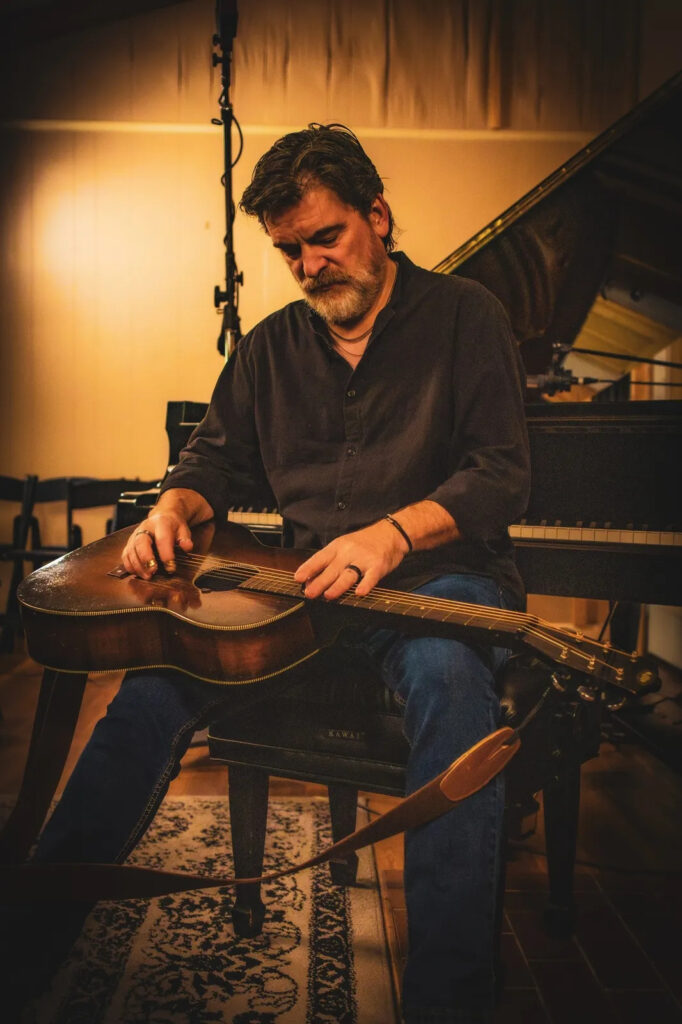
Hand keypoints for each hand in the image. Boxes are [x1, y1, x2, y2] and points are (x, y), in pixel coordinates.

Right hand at [121, 511, 193, 578]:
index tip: (171, 568)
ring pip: (131, 550)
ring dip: (138, 565)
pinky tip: (138, 573)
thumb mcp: (183, 530)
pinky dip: (130, 566)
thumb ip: (185, 539)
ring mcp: (135, 535)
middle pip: (140, 542)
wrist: (163, 517)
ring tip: (147, 576)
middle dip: (146, 558)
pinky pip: (125, 555)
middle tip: (153, 572)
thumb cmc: (173, 526)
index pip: (162, 539)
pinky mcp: (129, 543)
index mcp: (160, 523)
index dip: (166, 554)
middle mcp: (144, 528)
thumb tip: (187, 547)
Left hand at [293, 519, 407, 599]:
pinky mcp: (378, 565)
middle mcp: (349, 552)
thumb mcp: (344, 546)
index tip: (298, 578)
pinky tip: (359, 592)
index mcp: (338, 547)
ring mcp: (364, 559)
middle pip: (332, 569)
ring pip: (349, 574)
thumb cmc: (364, 542)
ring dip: (338, 585)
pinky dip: (366, 584)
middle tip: (309, 593)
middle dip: (319, 582)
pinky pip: (371, 577)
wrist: (391, 533)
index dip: (308, 568)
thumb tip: (311, 578)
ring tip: (328, 595)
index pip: (320, 558)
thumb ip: (329, 561)